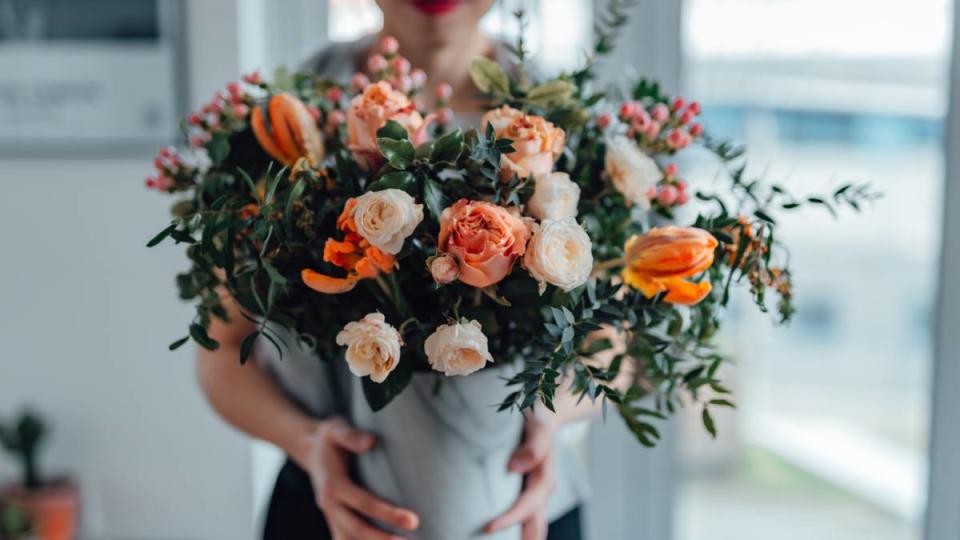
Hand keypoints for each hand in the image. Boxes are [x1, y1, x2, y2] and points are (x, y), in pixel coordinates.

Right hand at [304, 416, 419, 539]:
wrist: (310, 449)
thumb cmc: (330, 438)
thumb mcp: (336, 429)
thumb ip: (352, 436)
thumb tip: (371, 442)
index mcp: (332, 484)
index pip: (363, 503)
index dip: (388, 514)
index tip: (413, 520)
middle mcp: (328, 504)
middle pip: (356, 529)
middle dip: (384, 538)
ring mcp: (330, 515)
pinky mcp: (334, 520)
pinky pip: (345, 539)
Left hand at [484, 414, 556, 539]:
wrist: (548, 410)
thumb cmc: (539, 416)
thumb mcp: (538, 424)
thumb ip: (533, 445)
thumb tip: (515, 467)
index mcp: (544, 477)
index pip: (527, 505)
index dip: (509, 519)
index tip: (488, 528)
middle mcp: (542, 488)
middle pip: (535, 524)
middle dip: (524, 539)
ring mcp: (537, 489)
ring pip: (533, 522)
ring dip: (525, 536)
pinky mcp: (529, 487)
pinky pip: (526, 512)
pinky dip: (519, 527)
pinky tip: (504, 534)